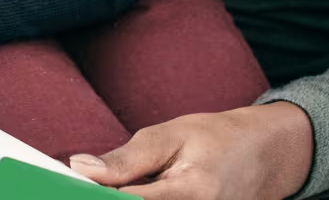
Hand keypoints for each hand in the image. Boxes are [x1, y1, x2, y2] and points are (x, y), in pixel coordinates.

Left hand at [69, 103, 312, 199]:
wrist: (264, 156)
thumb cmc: (216, 139)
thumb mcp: (170, 135)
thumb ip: (125, 159)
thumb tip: (79, 168)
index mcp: (193, 191)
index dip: (97, 195)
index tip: (63, 186)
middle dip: (107, 199)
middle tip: (75, 186)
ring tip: (108, 187)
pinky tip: (124, 193)